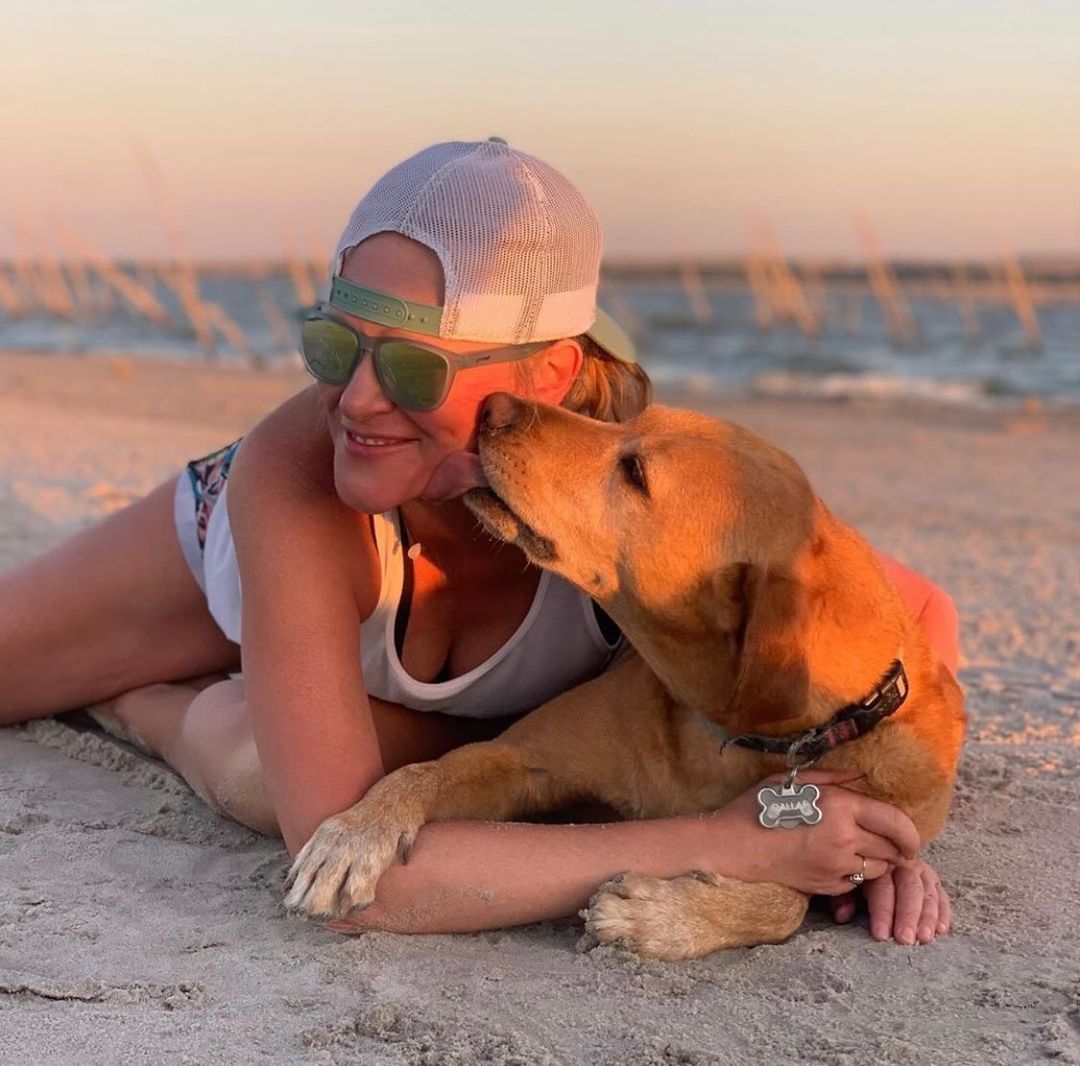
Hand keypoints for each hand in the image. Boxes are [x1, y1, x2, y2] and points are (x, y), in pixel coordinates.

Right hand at [724, 770, 919, 896]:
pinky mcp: (827, 886)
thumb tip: (862, 775)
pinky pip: (857, 881)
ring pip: (879, 868)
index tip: (910, 836)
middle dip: (898, 847)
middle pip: (893, 848)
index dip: (910, 831)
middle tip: (893, 843)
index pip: (896, 821)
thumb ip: (833, 778)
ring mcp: (836, 866)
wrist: (733, 846)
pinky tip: (841, 861)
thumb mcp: (793, 781)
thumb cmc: (759, 806)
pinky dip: (857, 873)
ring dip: (879, 861)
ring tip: (865, 850)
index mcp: (840, 807)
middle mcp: (845, 838)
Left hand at [830, 858, 951, 944]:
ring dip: (927, 917)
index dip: (882, 912)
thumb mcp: (846, 882)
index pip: (882, 887)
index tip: (881, 935)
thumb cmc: (857, 875)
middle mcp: (901, 863)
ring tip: (924, 938)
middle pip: (909, 888)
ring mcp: (920, 870)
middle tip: (905, 940)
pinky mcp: (933, 879)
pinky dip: (943, 913)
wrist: (873, 853)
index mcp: (877, 862)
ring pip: (927, 892)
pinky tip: (941, 930)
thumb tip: (842, 916)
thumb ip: (843, 897)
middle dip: (908, 916)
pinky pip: (941, 895)